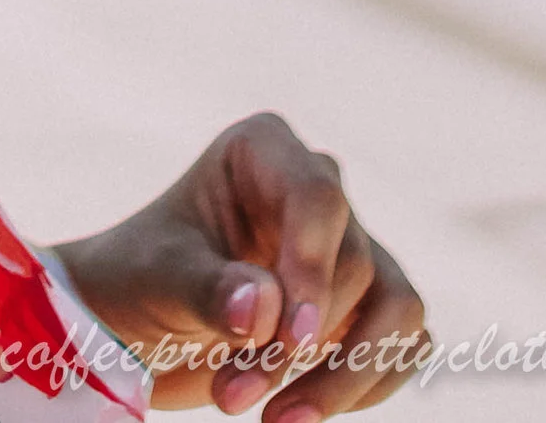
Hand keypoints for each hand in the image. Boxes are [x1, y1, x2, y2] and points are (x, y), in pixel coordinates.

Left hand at [51, 112, 428, 417]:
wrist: (140, 323)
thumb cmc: (142, 277)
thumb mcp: (157, 278)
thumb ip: (208, 288)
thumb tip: (263, 311)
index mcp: (263, 151)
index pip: (318, 197)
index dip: (313, 269)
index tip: (290, 340)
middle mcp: (318, 192)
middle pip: (353, 266)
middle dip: (298, 346)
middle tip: (234, 394)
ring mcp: (351, 250)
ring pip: (397, 310)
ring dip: (343, 378)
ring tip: (276, 421)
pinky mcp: (370, 308)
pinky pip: (404, 347)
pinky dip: (362, 389)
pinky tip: (300, 411)